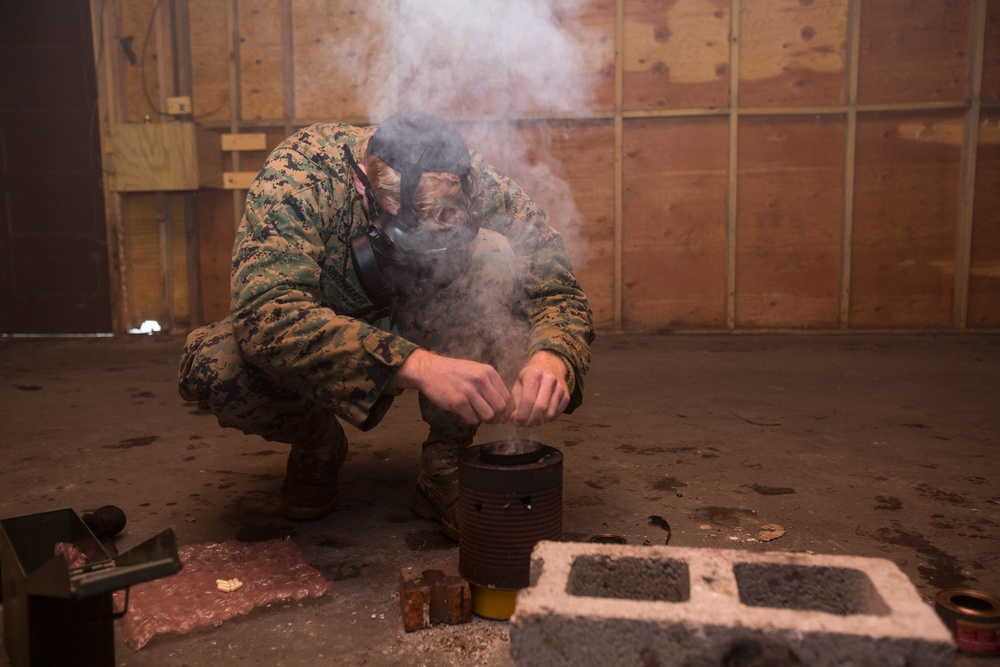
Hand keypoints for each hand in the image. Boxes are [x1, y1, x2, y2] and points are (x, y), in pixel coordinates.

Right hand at [396, 349, 512, 424]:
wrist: (429, 370)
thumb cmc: (454, 372)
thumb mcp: (476, 370)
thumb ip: (490, 385)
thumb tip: (503, 407)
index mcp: (489, 372)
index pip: (506, 397)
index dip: (506, 411)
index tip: (501, 416)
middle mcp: (481, 380)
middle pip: (500, 408)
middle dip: (497, 418)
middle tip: (490, 420)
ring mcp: (469, 391)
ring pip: (488, 416)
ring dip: (483, 420)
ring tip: (474, 415)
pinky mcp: (458, 402)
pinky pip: (472, 419)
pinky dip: (469, 420)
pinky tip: (463, 414)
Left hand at [511, 350, 570, 426]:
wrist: (549, 365)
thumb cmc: (530, 376)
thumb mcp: (519, 384)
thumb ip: (516, 402)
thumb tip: (514, 420)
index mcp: (534, 375)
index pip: (528, 400)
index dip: (522, 415)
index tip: (516, 422)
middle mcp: (549, 380)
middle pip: (541, 408)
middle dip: (530, 420)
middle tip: (523, 424)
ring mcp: (560, 388)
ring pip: (550, 413)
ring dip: (538, 422)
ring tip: (530, 421)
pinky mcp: (566, 396)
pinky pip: (556, 414)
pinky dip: (547, 419)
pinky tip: (540, 417)